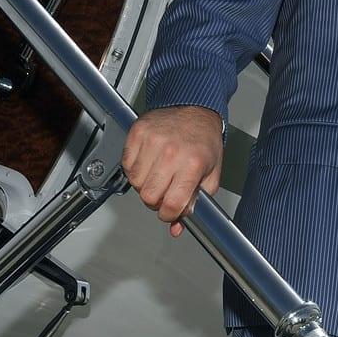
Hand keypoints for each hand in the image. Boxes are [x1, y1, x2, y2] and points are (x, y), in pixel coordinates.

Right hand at [122, 105, 223, 235]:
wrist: (195, 109)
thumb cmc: (204, 141)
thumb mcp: (210, 175)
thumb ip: (196, 204)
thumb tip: (177, 227)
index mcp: (193, 164)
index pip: (172, 204)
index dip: (169, 215)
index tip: (170, 212)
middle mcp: (172, 152)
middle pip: (149, 196)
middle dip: (155, 201)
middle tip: (163, 192)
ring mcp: (153, 141)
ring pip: (135, 182)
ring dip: (144, 184)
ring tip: (157, 175)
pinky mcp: (138, 133)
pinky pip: (126, 164)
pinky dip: (134, 169)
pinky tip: (148, 163)